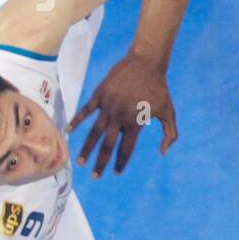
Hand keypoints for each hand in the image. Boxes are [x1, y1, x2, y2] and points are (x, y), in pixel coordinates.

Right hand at [69, 52, 177, 176]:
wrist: (146, 62)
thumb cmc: (159, 88)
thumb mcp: (169, 112)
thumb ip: (170, 134)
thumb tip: (163, 153)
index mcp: (135, 123)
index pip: (126, 149)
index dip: (121, 162)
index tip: (116, 173)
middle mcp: (119, 117)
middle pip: (107, 145)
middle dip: (100, 163)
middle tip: (95, 176)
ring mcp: (108, 106)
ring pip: (94, 132)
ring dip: (86, 148)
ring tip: (80, 162)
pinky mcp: (100, 95)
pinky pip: (85, 110)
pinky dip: (76, 120)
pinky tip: (68, 130)